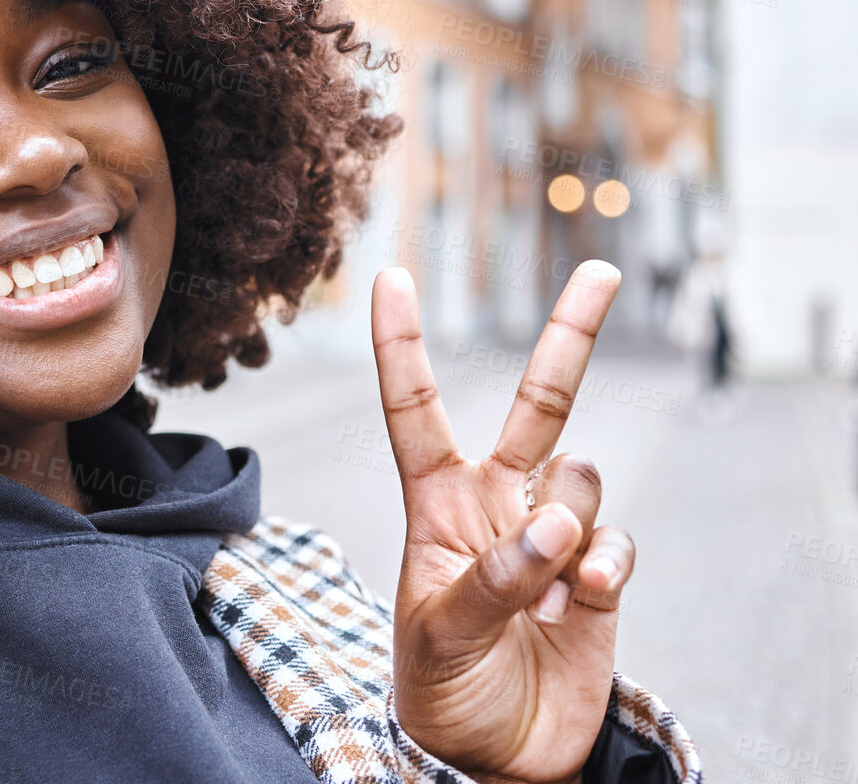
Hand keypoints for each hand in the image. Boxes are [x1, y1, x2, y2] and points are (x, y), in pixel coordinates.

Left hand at [370, 261, 634, 782]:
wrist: (496, 756)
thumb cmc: (442, 687)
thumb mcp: (439, 633)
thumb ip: (493, 576)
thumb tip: (555, 522)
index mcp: (435, 501)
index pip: (415, 408)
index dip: (403, 344)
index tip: (391, 276)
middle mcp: (497, 501)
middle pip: (540, 403)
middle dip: (571, 336)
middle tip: (603, 273)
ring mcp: (553, 533)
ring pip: (583, 476)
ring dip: (567, 529)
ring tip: (543, 597)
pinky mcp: (600, 573)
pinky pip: (617, 539)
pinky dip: (605, 565)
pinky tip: (584, 601)